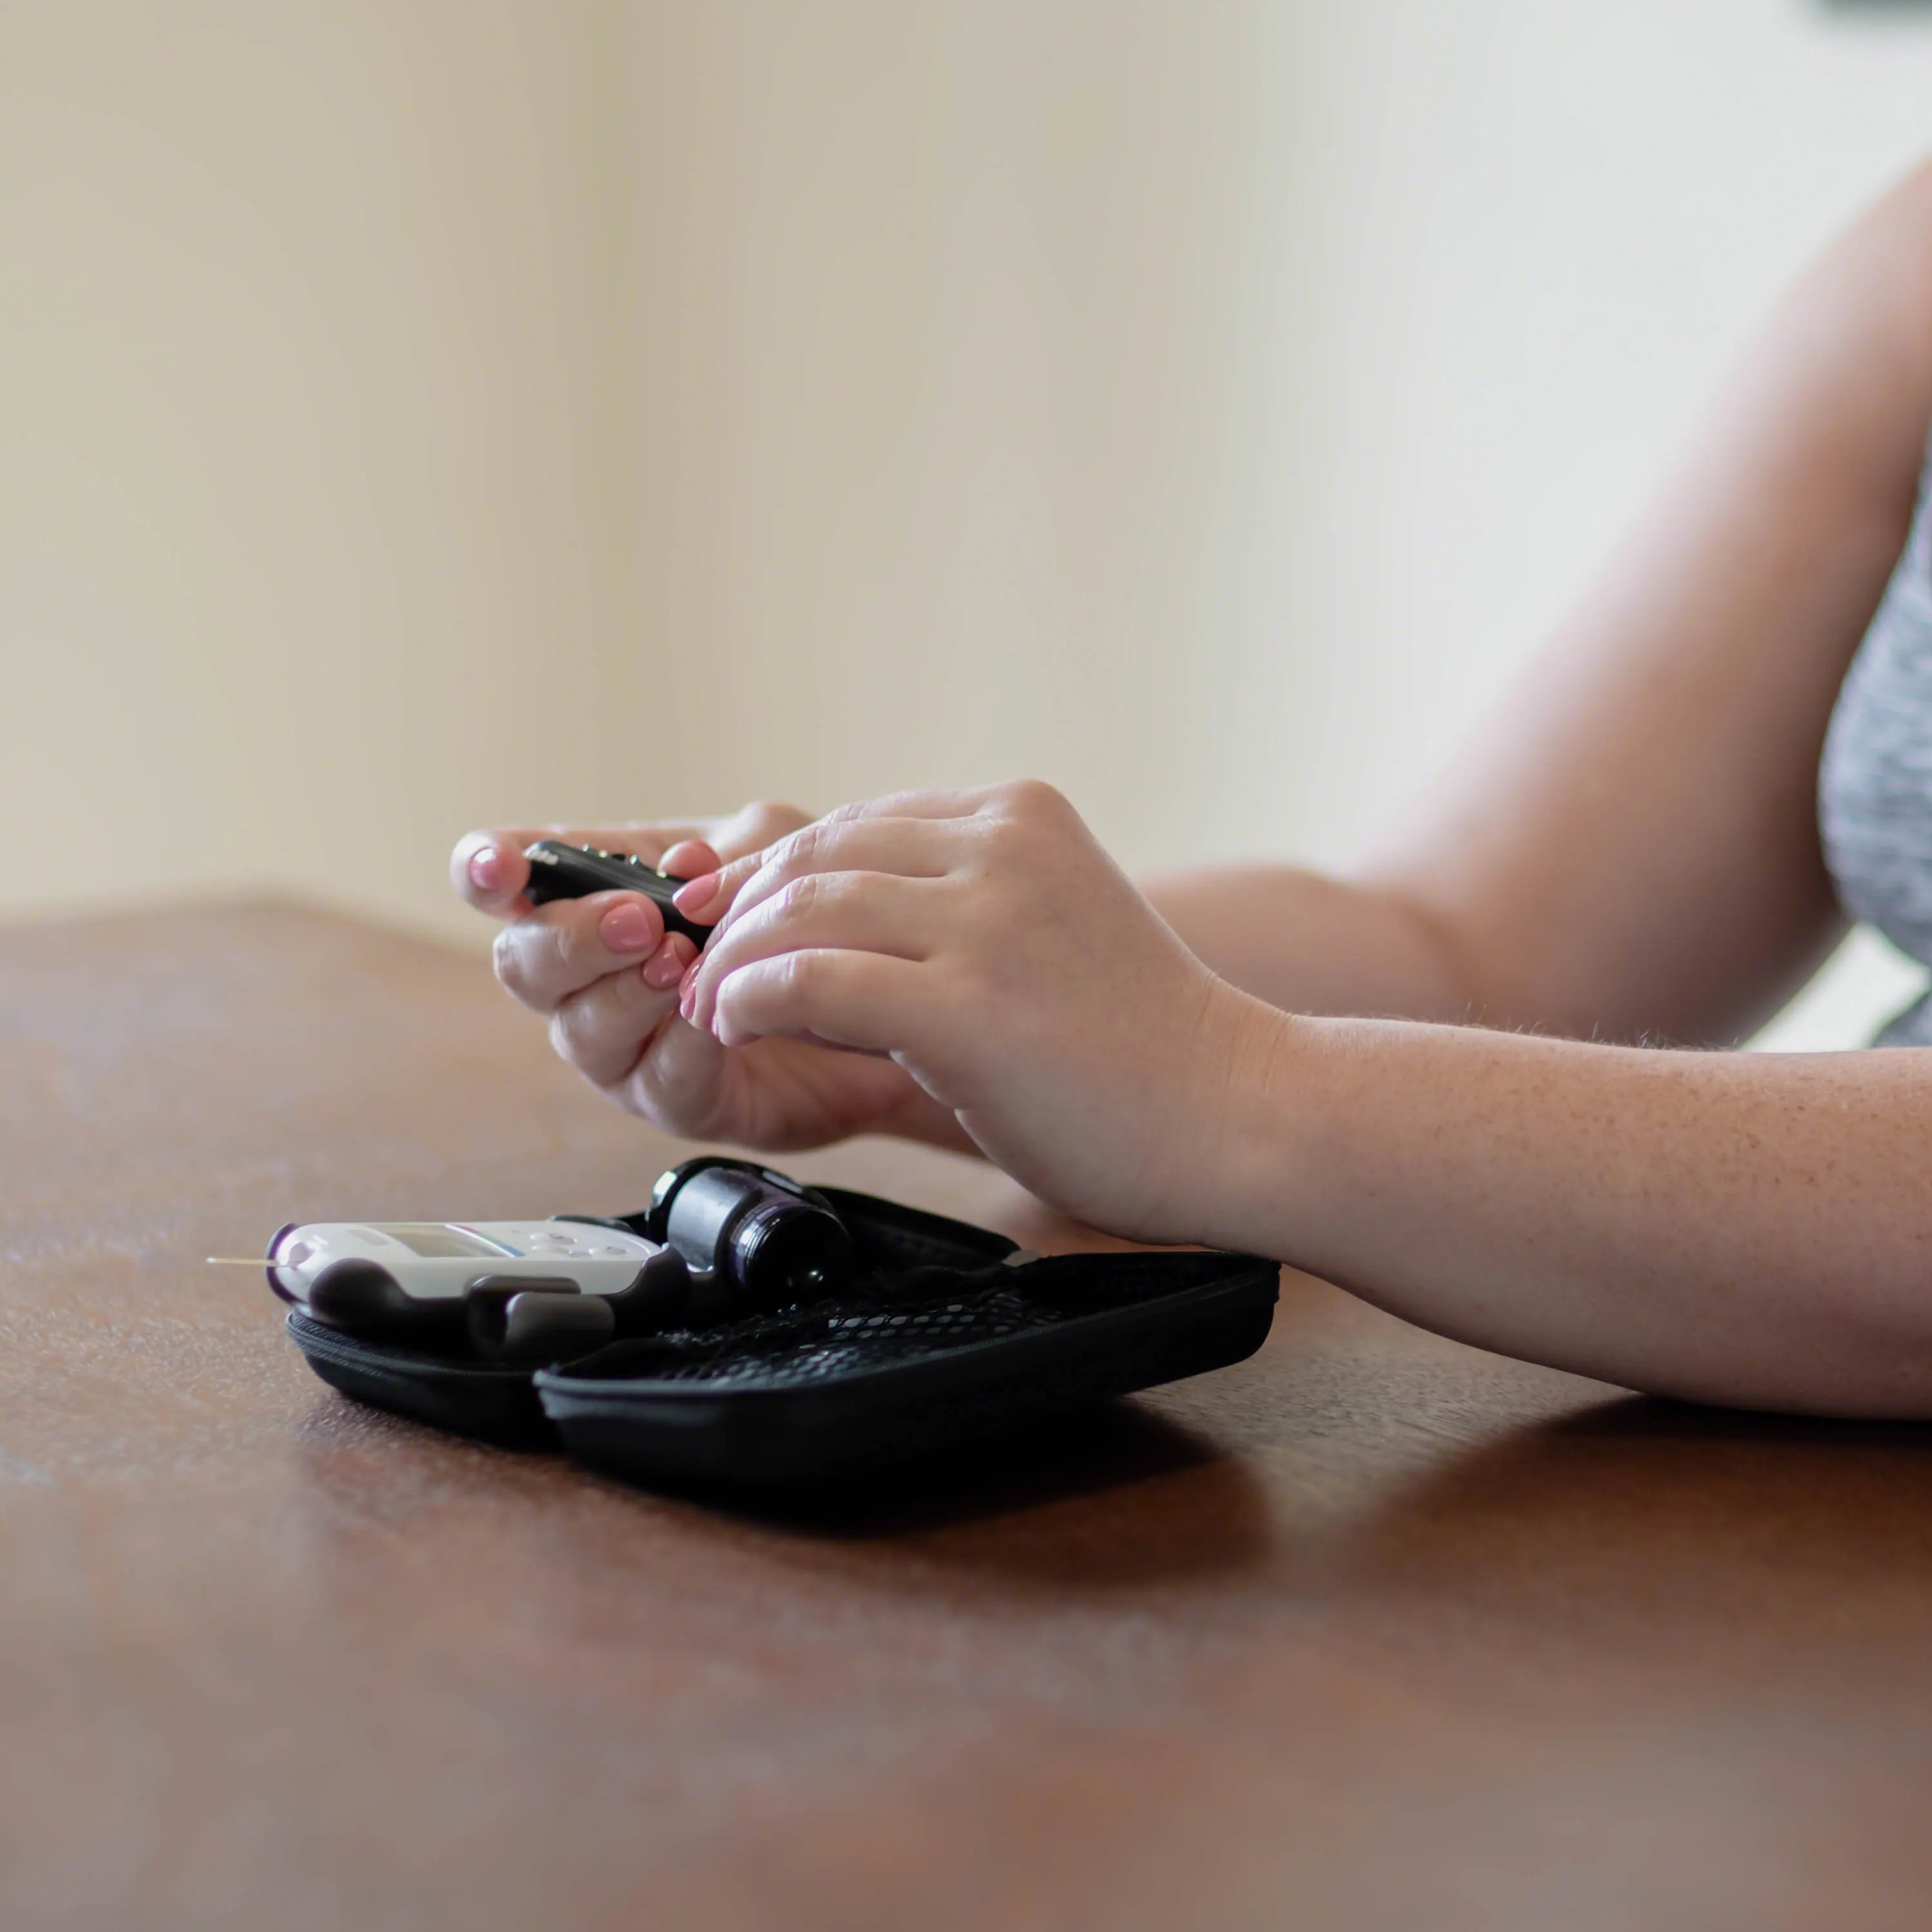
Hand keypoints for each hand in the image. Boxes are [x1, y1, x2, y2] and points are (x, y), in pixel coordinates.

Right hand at [448, 807, 956, 1153]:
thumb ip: (723, 852)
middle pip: (522, 964)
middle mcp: (590, 977)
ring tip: (683, 963)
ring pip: (579, 1028)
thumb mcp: (776, 852)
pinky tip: (712, 1020)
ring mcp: (624, 1045)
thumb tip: (682, 865)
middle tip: (636, 919)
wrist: (884, 994)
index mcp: (594, 898)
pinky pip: (655, 1077)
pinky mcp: (676, 1100)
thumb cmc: (813, 916)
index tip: (501, 868)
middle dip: (571, 938)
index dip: (485, 871)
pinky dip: (682, 1043)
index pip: (507, 881)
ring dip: (627, 991)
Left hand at [672, 781, 1287, 1241]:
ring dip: (735, 958)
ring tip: (711, 1004)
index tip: (722, 916)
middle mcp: (1003, 848)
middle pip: (818, 853)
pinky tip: (737, 1026)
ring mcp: (987, 922)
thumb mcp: (1046, 930)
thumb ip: (956, 910)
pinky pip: (814, 982)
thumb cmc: (1142, 1049)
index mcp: (1022, 818)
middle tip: (696, 964)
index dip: (772, 871)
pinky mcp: (967, 1003)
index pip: (857, 823)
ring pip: (804, 909)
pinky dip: (754, 1001)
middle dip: (738, 910)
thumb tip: (827, 930)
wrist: (1235, 1113)